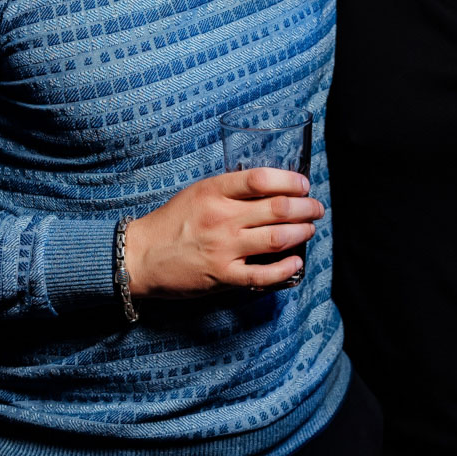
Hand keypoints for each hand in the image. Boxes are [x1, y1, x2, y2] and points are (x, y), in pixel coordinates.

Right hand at [124, 168, 323, 296]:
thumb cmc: (171, 222)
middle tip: (316, 208)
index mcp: (213, 192)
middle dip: (305, 207)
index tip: (303, 185)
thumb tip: (269, 190)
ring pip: (276, 238)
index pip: (261, 179)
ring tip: (309, 229)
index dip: (290, 181)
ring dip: (301, 232)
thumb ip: (229, 190)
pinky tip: (296, 262)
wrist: (141, 256)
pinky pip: (263, 274)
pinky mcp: (223, 276)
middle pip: (277, 208)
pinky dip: (285, 268)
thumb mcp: (197, 193)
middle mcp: (221, 218)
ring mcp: (223, 248)